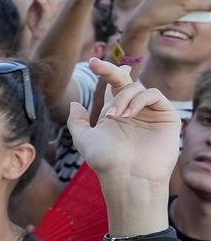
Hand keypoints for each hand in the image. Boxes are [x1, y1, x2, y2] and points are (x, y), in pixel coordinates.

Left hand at [68, 58, 180, 188]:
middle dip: (113, 72)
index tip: (92, 62)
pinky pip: (154, 95)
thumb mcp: (84, 139)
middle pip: (126, 81)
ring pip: (138, 87)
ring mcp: (150, 112)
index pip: (112, 87)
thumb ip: (77, 121)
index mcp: (115, 113)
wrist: (127, 177)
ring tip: (114, 115)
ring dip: (123, 97)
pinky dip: (139, 100)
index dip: (105, 72)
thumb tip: (74, 102)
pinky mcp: (166, 116)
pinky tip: (128, 114)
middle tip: (99, 67)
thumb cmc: (105, 162)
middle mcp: (133, 110)